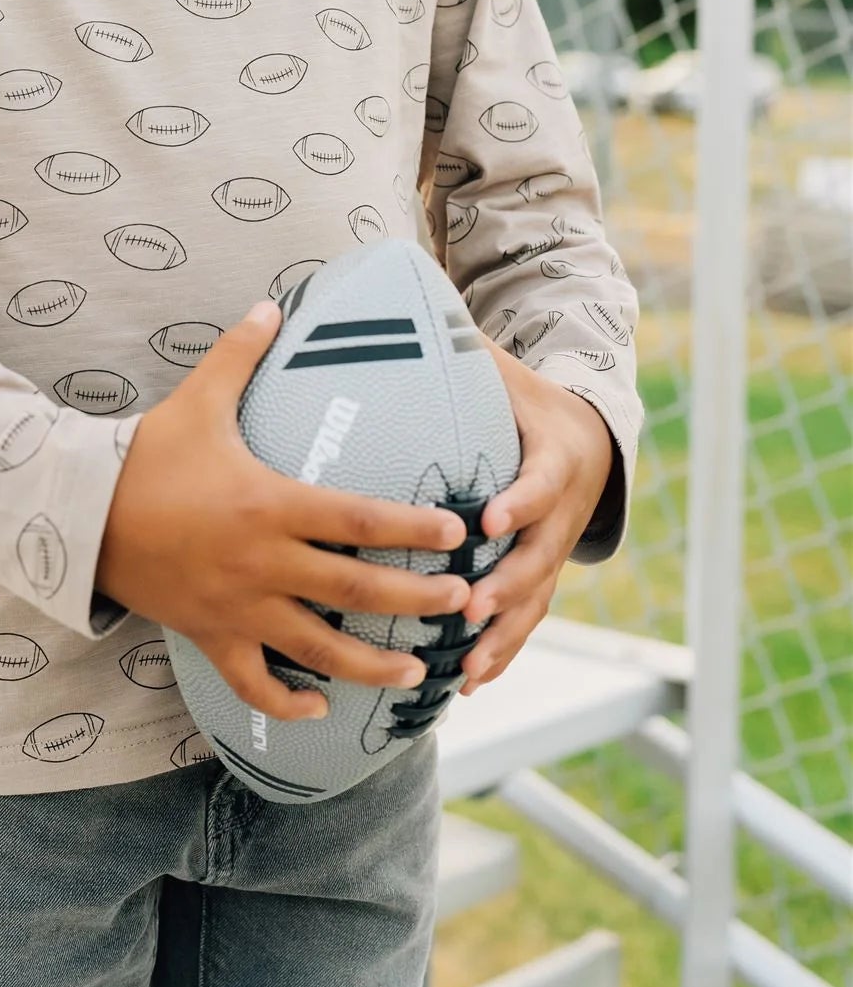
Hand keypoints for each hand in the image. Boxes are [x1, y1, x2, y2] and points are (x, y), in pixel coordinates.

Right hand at [95, 299, 474, 723]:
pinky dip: (289, 701)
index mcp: (270, 504)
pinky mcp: (210, 634)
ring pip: (317, 648)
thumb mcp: (197, 398)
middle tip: (462, 604)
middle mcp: (263, 562)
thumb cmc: (147, 454)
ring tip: (416, 671)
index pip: (360, 519)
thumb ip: (240, 352)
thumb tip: (271, 302)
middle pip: (356, 590)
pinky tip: (323, 709)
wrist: (80, 513)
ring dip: (372, 664)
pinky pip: (254, 681)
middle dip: (415, 600)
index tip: (456, 535)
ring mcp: (237, 605)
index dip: (413, 529)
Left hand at [457, 336, 616, 694]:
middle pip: (541, 555)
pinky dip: (502, 650)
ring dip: (503, 633)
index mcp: (557, 454)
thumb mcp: (506, 366)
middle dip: (506, 585)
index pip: (543, 482)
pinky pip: (527, 619)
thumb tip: (401, 305)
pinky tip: (468, 681)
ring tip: (466, 665)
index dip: (521, 502)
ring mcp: (556, 549)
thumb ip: (460, 347)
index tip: (490, 519)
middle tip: (466, 606)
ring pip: (536, 598)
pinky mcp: (543, 575)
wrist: (585, 435)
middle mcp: (564, 510)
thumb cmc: (526, 396)